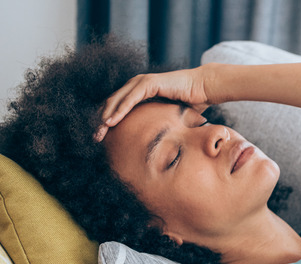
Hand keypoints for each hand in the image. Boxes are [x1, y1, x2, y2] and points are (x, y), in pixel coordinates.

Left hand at [95, 66, 210, 141]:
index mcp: (139, 92)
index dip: (107, 121)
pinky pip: (130, 98)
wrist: (205, 88)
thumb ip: (157, 123)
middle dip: (102, 121)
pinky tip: (111, 122)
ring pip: (117, 100)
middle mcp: (137, 85)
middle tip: (95, 138)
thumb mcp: (168, 116)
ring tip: (100, 133)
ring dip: (106, 117)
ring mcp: (142, 82)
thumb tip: (155, 143)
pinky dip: (119, 110)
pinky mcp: (149, 83)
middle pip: (112, 103)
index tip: (102, 138)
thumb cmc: (191, 103)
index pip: (117, 107)